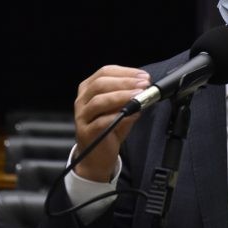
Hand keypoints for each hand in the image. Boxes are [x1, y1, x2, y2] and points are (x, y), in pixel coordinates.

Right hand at [72, 65, 150, 181]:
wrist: (97, 156)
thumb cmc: (109, 128)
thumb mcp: (121, 109)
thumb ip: (130, 99)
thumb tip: (146, 90)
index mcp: (89, 89)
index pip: (105, 72)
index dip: (125, 72)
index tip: (143, 76)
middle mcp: (82, 100)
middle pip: (100, 84)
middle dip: (125, 82)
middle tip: (143, 85)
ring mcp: (82, 116)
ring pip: (98, 101)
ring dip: (121, 96)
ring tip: (138, 97)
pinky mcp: (86, 132)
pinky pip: (101, 122)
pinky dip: (118, 117)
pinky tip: (132, 114)